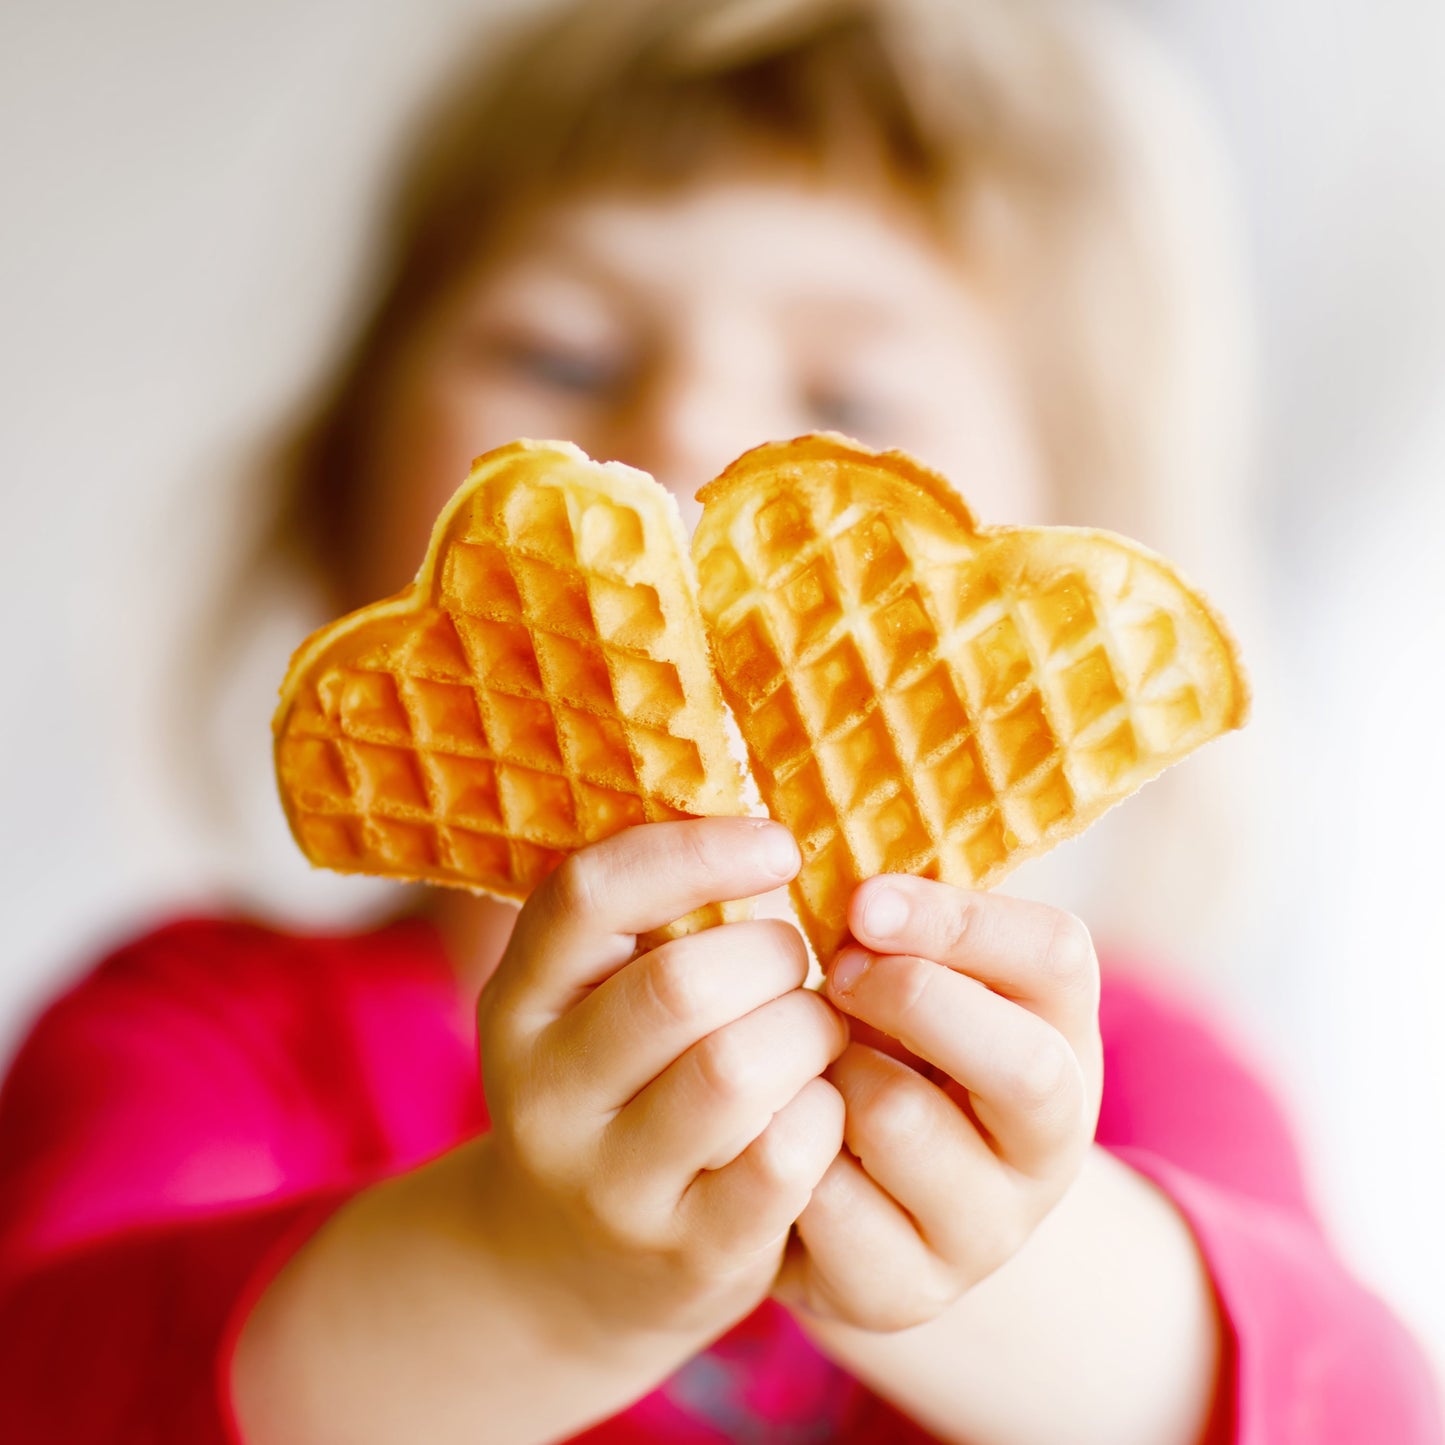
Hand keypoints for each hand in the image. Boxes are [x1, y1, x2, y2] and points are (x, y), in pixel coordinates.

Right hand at [473, 817, 846, 1358]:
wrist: (564, 1271)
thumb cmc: (614, 1089)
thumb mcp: (589, 1004)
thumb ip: (648, 922)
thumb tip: (763, 826)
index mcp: (521, 1000)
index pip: (588, 895)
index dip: (694, 851)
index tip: (780, 844)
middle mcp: (544, 1092)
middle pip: (679, 986)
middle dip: (771, 956)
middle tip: (799, 963)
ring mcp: (608, 1183)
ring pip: (735, 1071)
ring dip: (807, 1032)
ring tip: (815, 1030)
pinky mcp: (684, 1254)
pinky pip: (783, 1160)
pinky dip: (826, 1113)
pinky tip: (822, 1103)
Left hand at [775, 875, 1102, 1332]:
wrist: (860, 1199)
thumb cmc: (881, 1046)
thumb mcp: (914, 974)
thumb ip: (901, 918)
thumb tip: (844, 867)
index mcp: (1061, 1032)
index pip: (1056, 957)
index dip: (958, 920)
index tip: (862, 900)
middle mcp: (1050, 1141)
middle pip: (1021, 1064)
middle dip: (911, 998)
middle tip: (836, 972)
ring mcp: (988, 1228)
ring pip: (902, 1121)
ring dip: (829, 1072)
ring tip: (805, 1059)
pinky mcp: (906, 1292)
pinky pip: (826, 1201)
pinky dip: (782, 1147)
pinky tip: (770, 1127)